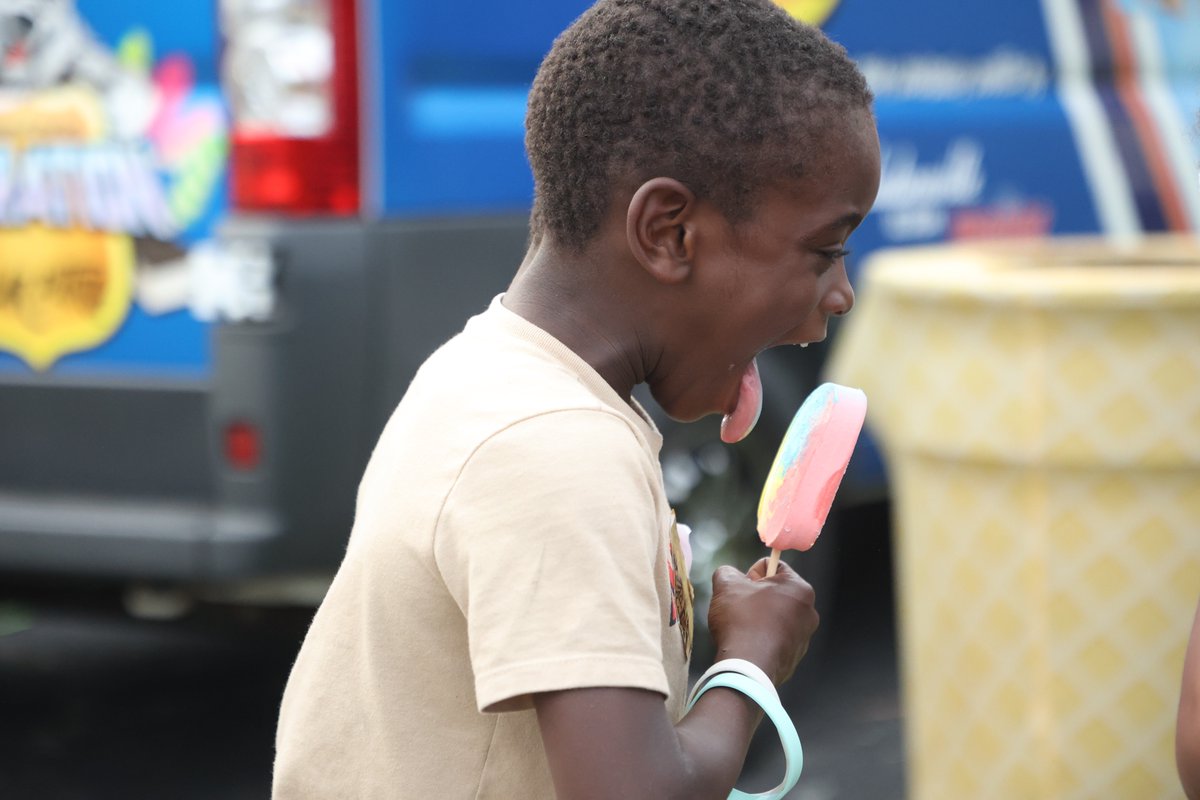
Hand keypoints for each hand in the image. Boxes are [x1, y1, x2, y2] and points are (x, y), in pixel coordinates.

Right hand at [706, 558, 818, 685]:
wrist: (747, 668)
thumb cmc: (740, 620)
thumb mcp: (727, 584)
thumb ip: (727, 571)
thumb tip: (729, 575)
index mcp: (799, 589)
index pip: (774, 566)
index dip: (752, 574)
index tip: (743, 590)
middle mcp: (809, 612)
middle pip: (776, 593)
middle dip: (756, 597)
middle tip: (739, 609)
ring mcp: (804, 637)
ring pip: (776, 617)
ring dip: (759, 618)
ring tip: (742, 629)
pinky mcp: (795, 657)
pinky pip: (775, 639)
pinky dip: (762, 638)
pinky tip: (748, 645)